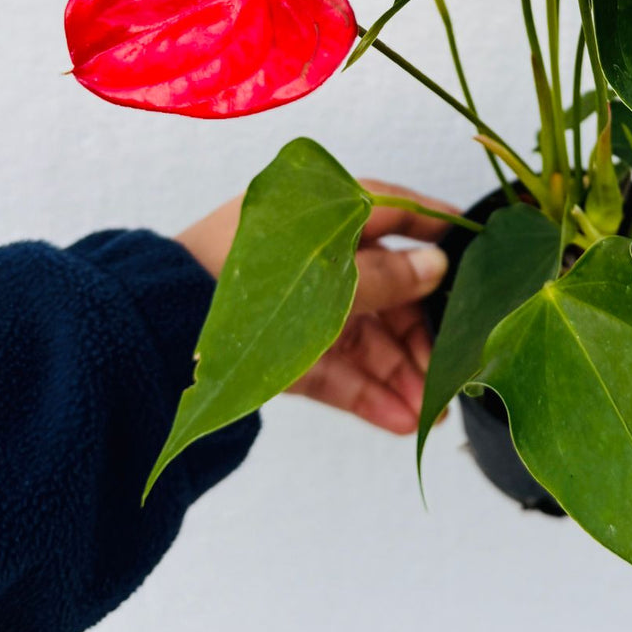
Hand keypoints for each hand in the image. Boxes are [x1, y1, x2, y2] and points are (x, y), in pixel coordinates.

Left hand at [177, 180, 451, 435]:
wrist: (160, 332)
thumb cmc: (248, 283)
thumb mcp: (334, 276)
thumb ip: (389, 275)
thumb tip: (437, 267)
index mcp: (320, 212)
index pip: (390, 210)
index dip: (432, 231)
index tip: (472, 255)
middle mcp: (312, 255)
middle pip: (384, 288)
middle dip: (419, 334)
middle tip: (451, 371)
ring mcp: (296, 304)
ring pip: (363, 336)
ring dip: (399, 373)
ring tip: (428, 413)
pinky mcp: (278, 350)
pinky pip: (333, 369)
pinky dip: (365, 392)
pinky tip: (398, 420)